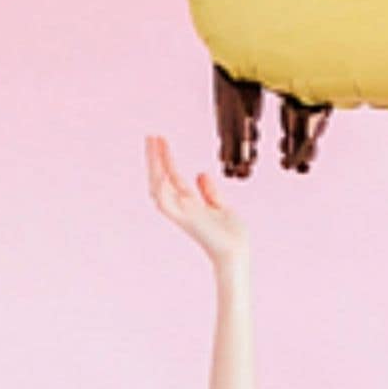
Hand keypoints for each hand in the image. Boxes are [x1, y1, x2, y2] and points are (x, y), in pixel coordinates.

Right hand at [145, 134, 248, 268]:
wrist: (236, 252)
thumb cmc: (231, 236)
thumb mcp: (221, 207)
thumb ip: (209, 192)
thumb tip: (200, 173)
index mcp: (190, 203)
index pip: (173, 176)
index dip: (167, 158)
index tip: (161, 140)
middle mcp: (182, 206)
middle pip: (162, 178)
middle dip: (156, 158)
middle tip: (151, 137)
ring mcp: (181, 212)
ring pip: (159, 186)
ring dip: (154, 165)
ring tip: (153, 144)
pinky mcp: (184, 219)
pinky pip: (165, 202)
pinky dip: (160, 187)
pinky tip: (159, 170)